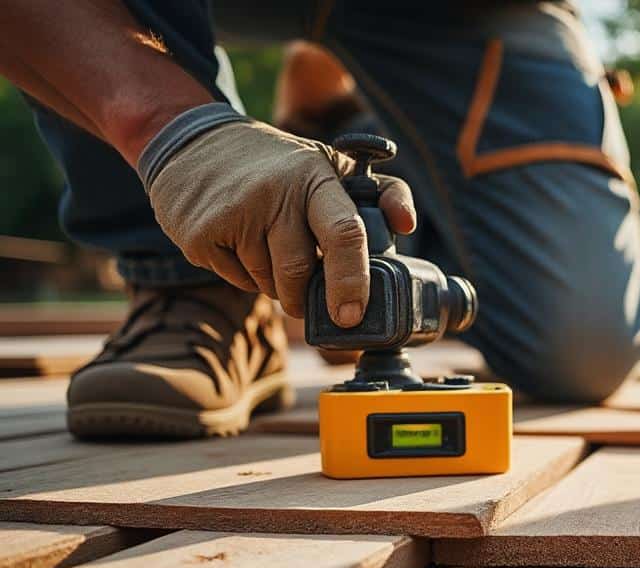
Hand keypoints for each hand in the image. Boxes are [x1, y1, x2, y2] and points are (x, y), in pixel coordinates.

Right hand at [146, 119, 414, 324]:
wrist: (194, 143)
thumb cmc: (280, 166)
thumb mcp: (332, 166)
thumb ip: (383, 192)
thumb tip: (407, 225)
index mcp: (315, 177)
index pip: (343, 232)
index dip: (352, 280)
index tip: (352, 315)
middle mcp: (274, 192)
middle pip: (301, 273)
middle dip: (309, 298)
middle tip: (313, 296)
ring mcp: (234, 212)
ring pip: (269, 283)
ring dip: (278, 284)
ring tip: (270, 248)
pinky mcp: (201, 233)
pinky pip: (238, 281)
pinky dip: (246, 276)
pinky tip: (240, 243)